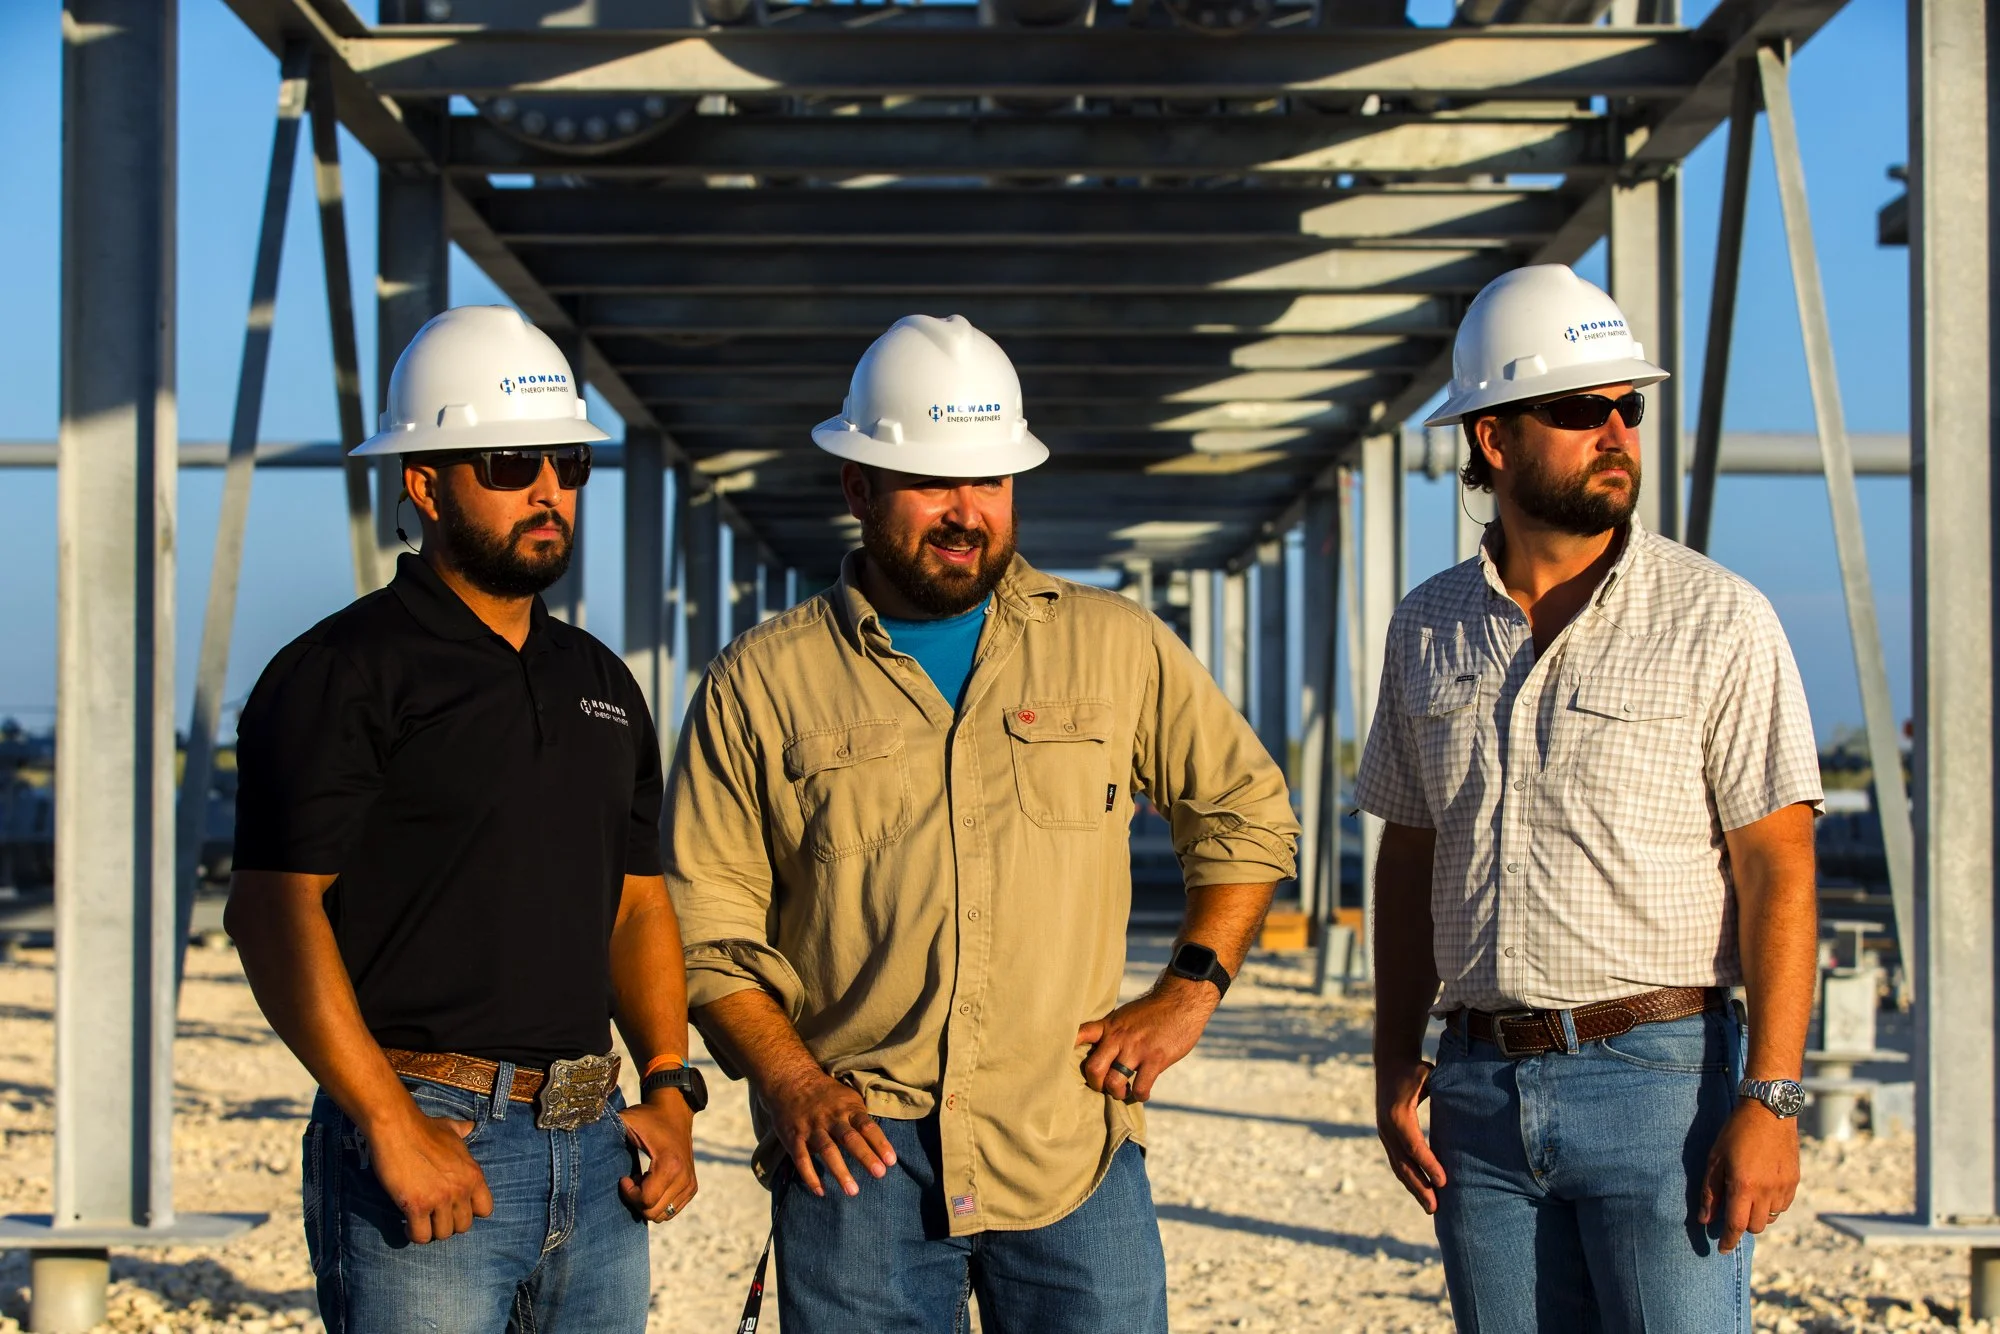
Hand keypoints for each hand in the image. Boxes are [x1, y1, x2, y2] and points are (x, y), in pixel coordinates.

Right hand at [364, 1103, 493, 1243]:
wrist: (398, 1127)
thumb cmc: (423, 1128)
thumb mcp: (450, 1129)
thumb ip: (463, 1132)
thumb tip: (470, 1126)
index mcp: (473, 1174)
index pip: (486, 1209)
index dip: (470, 1211)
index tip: (455, 1207)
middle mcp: (461, 1189)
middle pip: (463, 1226)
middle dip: (448, 1223)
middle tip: (434, 1215)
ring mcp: (440, 1198)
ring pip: (443, 1234)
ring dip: (430, 1230)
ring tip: (420, 1220)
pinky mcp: (417, 1205)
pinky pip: (421, 1236)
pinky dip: (413, 1234)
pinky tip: (407, 1224)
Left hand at [618, 1095, 698, 1222]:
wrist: (675, 1112)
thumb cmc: (647, 1118)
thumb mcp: (626, 1121)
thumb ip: (607, 1129)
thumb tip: (582, 1136)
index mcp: (669, 1164)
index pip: (646, 1200)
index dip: (629, 1193)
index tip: (623, 1178)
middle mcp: (684, 1177)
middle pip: (653, 1212)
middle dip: (637, 1200)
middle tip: (632, 1180)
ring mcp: (690, 1184)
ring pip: (663, 1215)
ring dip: (648, 1202)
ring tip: (642, 1181)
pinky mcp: (692, 1187)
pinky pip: (672, 1210)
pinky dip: (659, 1202)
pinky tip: (653, 1183)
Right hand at [761, 1068, 896, 1198]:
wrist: (792, 1080)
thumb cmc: (826, 1094)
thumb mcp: (848, 1098)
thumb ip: (861, 1117)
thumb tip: (880, 1140)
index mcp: (847, 1108)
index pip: (867, 1126)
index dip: (880, 1143)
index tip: (891, 1161)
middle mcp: (831, 1118)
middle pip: (850, 1138)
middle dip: (865, 1156)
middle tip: (880, 1174)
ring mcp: (812, 1128)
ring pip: (828, 1150)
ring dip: (840, 1172)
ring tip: (852, 1191)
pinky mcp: (794, 1138)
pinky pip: (802, 1159)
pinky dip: (811, 1176)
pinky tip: (821, 1192)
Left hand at [1077, 976, 1216, 1103]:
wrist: (1181, 1001)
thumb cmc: (1154, 1010)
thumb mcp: (1126, 1015)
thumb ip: (1113, 1032)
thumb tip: (1103, 1051)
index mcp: (1109, 1026)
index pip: (1080, 1035)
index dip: (1066, 1047)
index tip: (1059, 1060)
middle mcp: (1119, 1038)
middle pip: (1093, 1069)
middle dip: (1096, 1084)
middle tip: (1105, 1086)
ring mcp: (1137, 1050)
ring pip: (1114, 1082)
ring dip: (1117, 1093)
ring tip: (1124, 1091)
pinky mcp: (1155, 1059)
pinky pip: (1141, 1087)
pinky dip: (1139, 1095)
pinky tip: (1142, 1093)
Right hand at [1374, 1056, 1445, 1213]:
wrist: (1390, 1062)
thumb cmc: (1415, 1070)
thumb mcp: (1429, 1077)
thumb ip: (1444, 1090)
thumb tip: (1467, 1102)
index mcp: (1398, 1115)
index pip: (1414, 1146)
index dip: (1429, 1165)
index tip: (1444, 1183)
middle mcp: (1387, 1128)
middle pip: (1404, 1164)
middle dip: (1420, 1187)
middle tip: (1436, 1208)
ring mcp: (1384, 1134)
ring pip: (1399, 1167)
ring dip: (1415, 1188)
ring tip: (1431, 1208)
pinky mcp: (1387, 1136)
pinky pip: (1397, 1162)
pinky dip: (1409, 1179)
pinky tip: (1421, 1191)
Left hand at [1699, 1098, 1800, 1252]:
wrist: (1769, 1111)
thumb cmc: (1735, 1132)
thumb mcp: (1715, 1159)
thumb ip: (1709, 1192)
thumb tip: (1705, 1220)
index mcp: (1744, 1186)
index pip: (1736, 1226)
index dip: (1728, 1241)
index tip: (1722, 1249)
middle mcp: (1767, 1191)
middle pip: (1755, 1226)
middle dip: (1742, 1225)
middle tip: (1732, 1212)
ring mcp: (1784, 1187)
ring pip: (1770, 1218)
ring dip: (1758, 1215)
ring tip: (1747, 1196)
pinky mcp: (1794, 1181)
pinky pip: (1783, 1206)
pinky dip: (1772, 1205)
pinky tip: (1762, 1189)